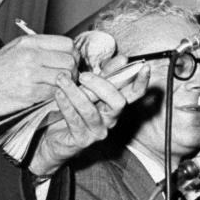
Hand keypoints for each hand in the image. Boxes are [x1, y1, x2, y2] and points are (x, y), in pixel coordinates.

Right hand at [0, 34, 78, 119]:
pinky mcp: (29, 93)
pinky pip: (55, 93)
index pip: (67, 44)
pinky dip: (55, 96)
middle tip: (67, 78)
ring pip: (65, 78)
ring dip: (65, 85)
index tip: (70, 61)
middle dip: (73, 71)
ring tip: (57, 87)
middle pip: (69, 61)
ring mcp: (30, 75)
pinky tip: (46, 94)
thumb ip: (40, 48)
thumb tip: (67, 52)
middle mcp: (31, 56)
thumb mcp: (15, 49)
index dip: (73, 54)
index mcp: (29, 43)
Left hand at [27, 66, 149, 175]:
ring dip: (75, 92)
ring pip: (90, 110)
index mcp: (115, 106)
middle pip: (118, 102)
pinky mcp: (82, 139)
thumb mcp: (90, 90)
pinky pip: (74, 119)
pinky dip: (65, 104)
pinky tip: (58, 93)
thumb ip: (105, 76)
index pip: (135, 94)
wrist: (55, 138)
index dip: (142, 82)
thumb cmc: (74, 111)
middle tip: (83, 75)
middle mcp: (111, 119)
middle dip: (101, 85)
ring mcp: (98, 131)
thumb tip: (122, 59)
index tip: (144, 67)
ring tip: (62, 79)